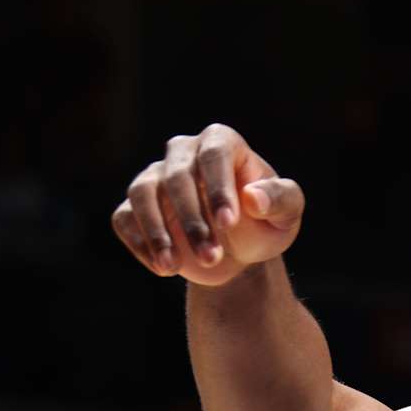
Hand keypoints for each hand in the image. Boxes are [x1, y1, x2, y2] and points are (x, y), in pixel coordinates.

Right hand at [111, 123, 304, 285]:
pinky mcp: (134, 206)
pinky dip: (139, 243)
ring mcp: (155, 177)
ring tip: (173, 267)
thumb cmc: (264, 225)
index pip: (214, 155)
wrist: (237, 253)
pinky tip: (162, 267)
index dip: (218, 188)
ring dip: (158, 232)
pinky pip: (124, 218)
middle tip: (211, 257)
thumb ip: (281, 200)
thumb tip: (253, 197)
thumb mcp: (286, 215)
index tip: (228, 223)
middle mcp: (183, 152)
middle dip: (192, 221)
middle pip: (177, 177)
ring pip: (142, 193)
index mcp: (222, 143)